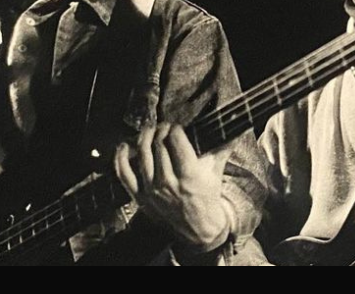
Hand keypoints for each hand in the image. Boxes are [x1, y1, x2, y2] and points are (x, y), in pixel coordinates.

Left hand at [113, 123, 231, 251]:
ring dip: (144, 137)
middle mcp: (169, 182)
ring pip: (142, 154)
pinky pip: (124, 174)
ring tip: (150, 131)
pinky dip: (121, 158)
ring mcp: (152, 190)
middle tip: (164, 127)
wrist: (199, 228)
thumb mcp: (216, 171)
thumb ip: (223, 147)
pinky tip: (124, 146)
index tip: (177, 126)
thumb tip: (234, 127)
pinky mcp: (140, 197)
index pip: (175, 140)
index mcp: (189, 175)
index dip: (175, 128)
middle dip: (161, 130)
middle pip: (159, 144)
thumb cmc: (207, 196)